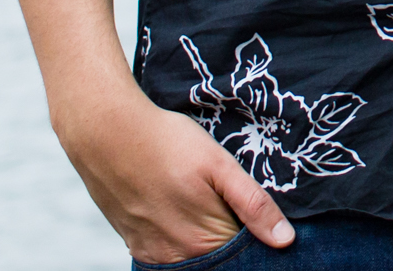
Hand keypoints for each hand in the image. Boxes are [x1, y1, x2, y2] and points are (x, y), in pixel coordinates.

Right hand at [59, 87, 294, 263]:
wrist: (107, 134)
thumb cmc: (167, 143)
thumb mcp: (220, 165)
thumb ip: (253, 205)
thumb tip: (285, 241)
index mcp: (205, 239)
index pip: (245, 253)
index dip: (257, 235)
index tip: (257, 215)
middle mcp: (178, 256)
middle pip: (220, 258)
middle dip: (233, 238)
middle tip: (225, 200)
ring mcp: (154, 254)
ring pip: (196, 258)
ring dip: (207, 239)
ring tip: (200, 200)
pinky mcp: (135, 246)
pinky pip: (169, 255)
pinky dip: (182, 240)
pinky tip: (181, 210)